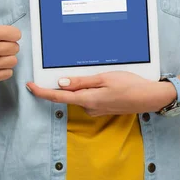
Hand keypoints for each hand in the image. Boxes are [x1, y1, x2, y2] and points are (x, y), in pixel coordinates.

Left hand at [26, 71, 176, 115]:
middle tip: (69, 69)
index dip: (41, 92)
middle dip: (64, 84)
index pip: (57, 97)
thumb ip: (81, 82)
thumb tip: (61, 83)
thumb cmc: (129, 85)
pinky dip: (89, 89)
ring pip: (79, 95)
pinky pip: (89, 98)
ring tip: (97, 75)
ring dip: (80, 86)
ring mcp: (96, 109)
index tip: (30, 86)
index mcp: (87, 100)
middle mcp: (89, 107)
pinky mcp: (102, 108)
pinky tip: (102, 82)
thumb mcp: (104, 78)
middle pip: (68, 95)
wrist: (149, 98)